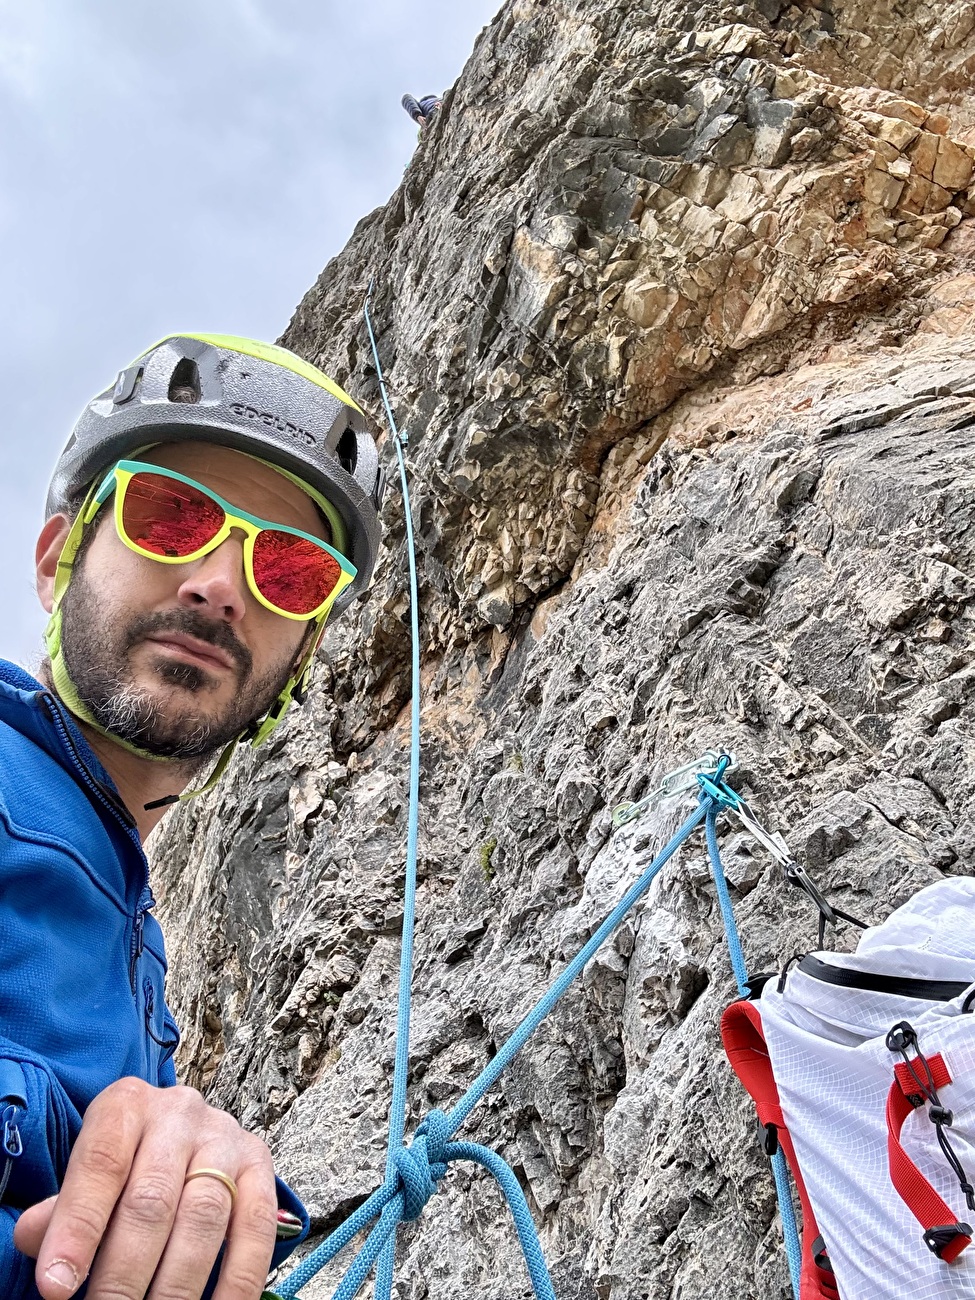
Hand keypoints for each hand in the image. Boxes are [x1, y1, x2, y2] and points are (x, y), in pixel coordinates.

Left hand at [13, 1077, 277, 1299]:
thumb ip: (64, 1207)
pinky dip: (237, 1278)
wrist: (181, 1135)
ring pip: (203, 1216)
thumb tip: (36, 1238)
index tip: (56, 1287)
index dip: (78, 1228)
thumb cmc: (127, 1163)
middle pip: (152, 1199)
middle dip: (124, 1271)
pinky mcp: (260, 1163)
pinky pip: (256, 1226)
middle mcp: (180, 1112)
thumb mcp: (88, 1173)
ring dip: (176, 1284)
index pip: (101, 1163)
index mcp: (128, 1104)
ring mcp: (225, 1136)